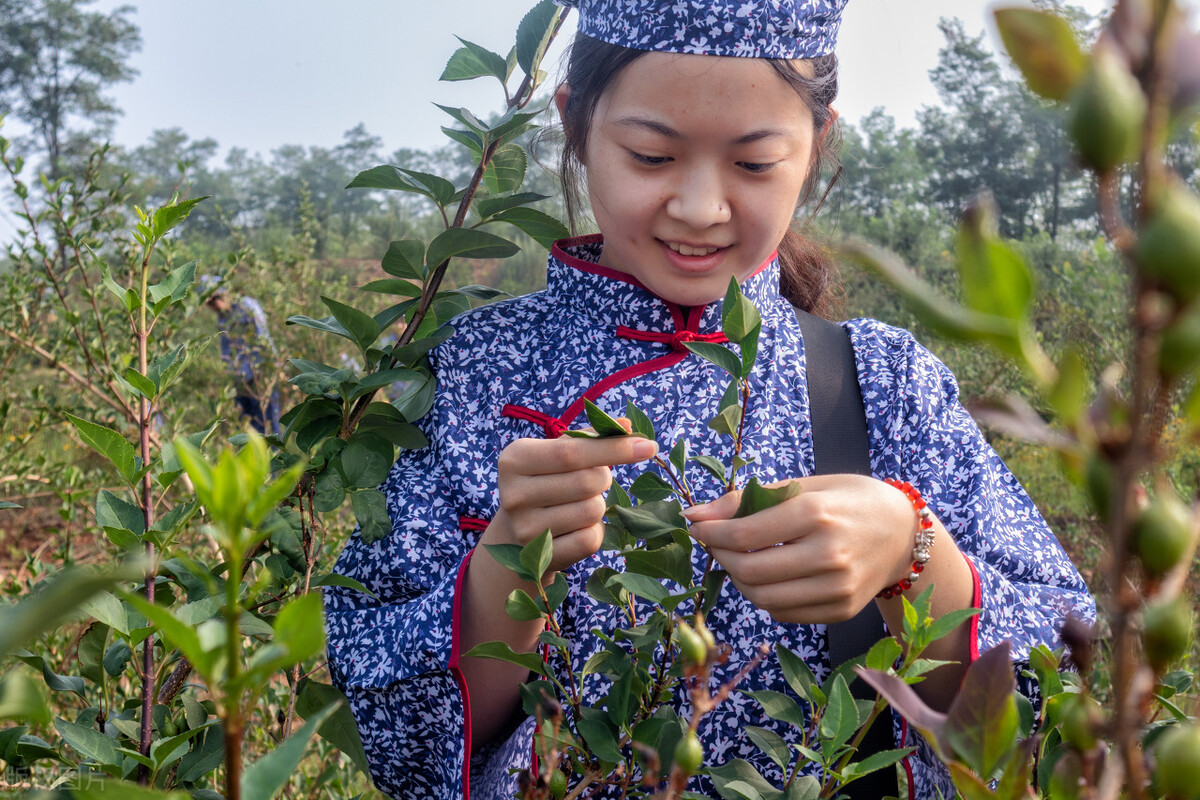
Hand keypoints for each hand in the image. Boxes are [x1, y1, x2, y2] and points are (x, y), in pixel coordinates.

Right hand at [485, 429, 658, 574]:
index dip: (614, 449)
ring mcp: (525, 528)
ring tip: (578, 504)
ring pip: (591, 511)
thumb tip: (627, 426)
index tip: (648, 446)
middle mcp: (514, 494)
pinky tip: (577, 527)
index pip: (572, 451)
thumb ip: (590, 437)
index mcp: (515, 459)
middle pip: (587, 481)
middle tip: (594, 480)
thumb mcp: (558, 453)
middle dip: (604, 478)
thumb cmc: (547, 481)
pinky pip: (590, 539)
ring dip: (597, 505)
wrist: (518, 534)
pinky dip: (595, 531)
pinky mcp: (542, 557)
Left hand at [684, 474, 917, 622]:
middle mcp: (829, 554)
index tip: (696, 526)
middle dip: (720, 559)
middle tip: (714, 545)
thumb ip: (748, 499)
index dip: (710, 533)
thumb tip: (694, 514)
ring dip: (739, 581)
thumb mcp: (803, 486)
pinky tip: (769, 576)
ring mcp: (837, 587)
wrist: (903, 534)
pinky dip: (765, 596)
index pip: (745, 534)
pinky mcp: (841, 610)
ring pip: (763, 599)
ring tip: (738, 560)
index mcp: (816, 514)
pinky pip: (784, 613)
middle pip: (749, 571)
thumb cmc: (847, 502)